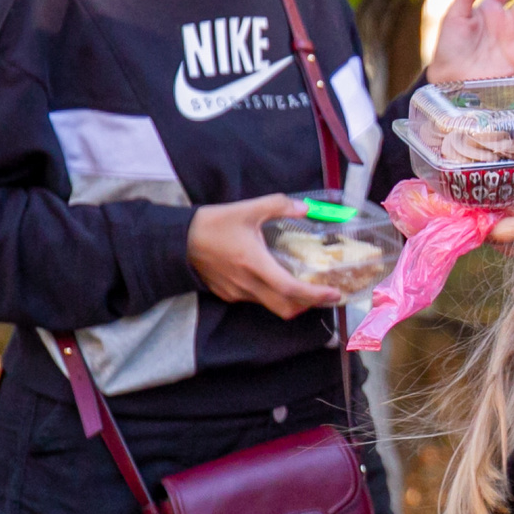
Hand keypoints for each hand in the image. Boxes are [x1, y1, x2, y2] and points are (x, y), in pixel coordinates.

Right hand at [186, 194, 343, 318]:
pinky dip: (272, 296)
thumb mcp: (248, 208)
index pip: (290, 289)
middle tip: (325, 293)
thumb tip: (306, 208)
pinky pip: (256, 300)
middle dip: (308, 304)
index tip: (334, 293)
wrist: (178, 239)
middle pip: (285, 307)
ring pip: (271, 305)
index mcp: (254, 264)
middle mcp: (246, 284)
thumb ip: (280, 205)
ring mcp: (236, 292)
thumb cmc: (213, 223)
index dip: (315, 295)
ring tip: (305, 285)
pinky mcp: (227, 294)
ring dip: (290, 300)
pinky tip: (276, 280)